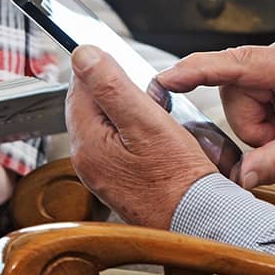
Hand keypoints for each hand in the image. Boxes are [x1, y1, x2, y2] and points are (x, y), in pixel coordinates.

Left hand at [67, 46, 218, 229]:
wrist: (196, 220)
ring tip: (155, 113)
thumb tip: (83, 54)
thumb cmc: (178, 179)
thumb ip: (111, 86)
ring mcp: (101, 173)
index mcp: (87, 143)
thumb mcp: (146, 122)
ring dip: (127, 110)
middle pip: (90, 106)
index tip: (127, 65)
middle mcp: (87, 161)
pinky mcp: (117, 181)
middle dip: (115, 91)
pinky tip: (155, 135)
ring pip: (105, 123)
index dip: (102, 69)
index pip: (78, 87)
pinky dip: (133, 131)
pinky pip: (117, 143)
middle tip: (147, 93)